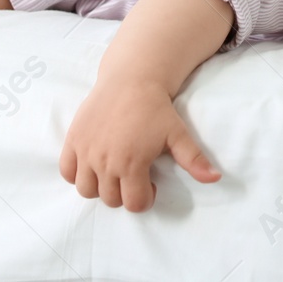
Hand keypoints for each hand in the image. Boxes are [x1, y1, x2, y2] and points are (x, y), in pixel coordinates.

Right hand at [58, 77, 220, 210]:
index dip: (144, 198)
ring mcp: (86, 151)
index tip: (149, 184)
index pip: (133, 203)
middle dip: (124, 193)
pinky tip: (94, 163)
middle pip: (110, 199)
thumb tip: (215, 178)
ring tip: (113, 171)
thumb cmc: (155, 108)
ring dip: (100, 187)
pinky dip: (77, 173)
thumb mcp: (177, 133)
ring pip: (86, 190)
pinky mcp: (73, 140)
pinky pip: (67, 172)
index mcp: (131, 163)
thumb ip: (194, 159)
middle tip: (133, 175)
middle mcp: (105, 161)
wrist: (131, 78)